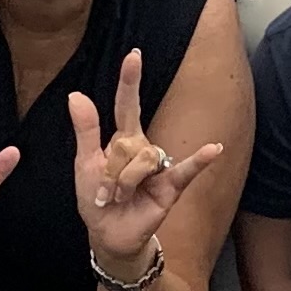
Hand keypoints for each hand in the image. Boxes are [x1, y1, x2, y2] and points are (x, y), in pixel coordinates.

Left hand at [70, 47, 218, 267]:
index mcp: (122, 140)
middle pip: (127, 143)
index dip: (130, 81)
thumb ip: (85, 129)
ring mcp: (160, 166)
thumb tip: (76, 94)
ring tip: (118, 199)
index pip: (128, 105)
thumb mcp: (84, 164)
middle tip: (103, 193)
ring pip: (142, 160)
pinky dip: (200, 160)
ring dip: (123, 183)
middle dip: (109, 171)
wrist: (108, 235)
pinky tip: (214, 149)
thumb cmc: (97, 199)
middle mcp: (144, 148)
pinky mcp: (171, 186)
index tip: (134, 55)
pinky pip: (186, 169)